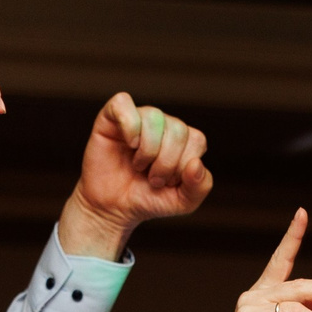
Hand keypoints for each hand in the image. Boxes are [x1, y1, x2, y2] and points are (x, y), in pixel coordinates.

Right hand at [75, 93, 213, 240]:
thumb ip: (200, 186)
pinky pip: (123, 103)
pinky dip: (129, 125)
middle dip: (166, 162)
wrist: (113, 208)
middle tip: (153, 179)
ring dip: (148, 149)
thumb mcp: (182, 202)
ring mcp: (138, 118)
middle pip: (177, 129)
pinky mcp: (112, 117)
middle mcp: (163, 124)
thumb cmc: (148, 200)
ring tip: (139, 166)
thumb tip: (197, 163)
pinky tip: (129, 144)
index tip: (168, 182)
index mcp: (183, 140)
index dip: (183, 165)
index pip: (196, 140)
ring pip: (154, 116)